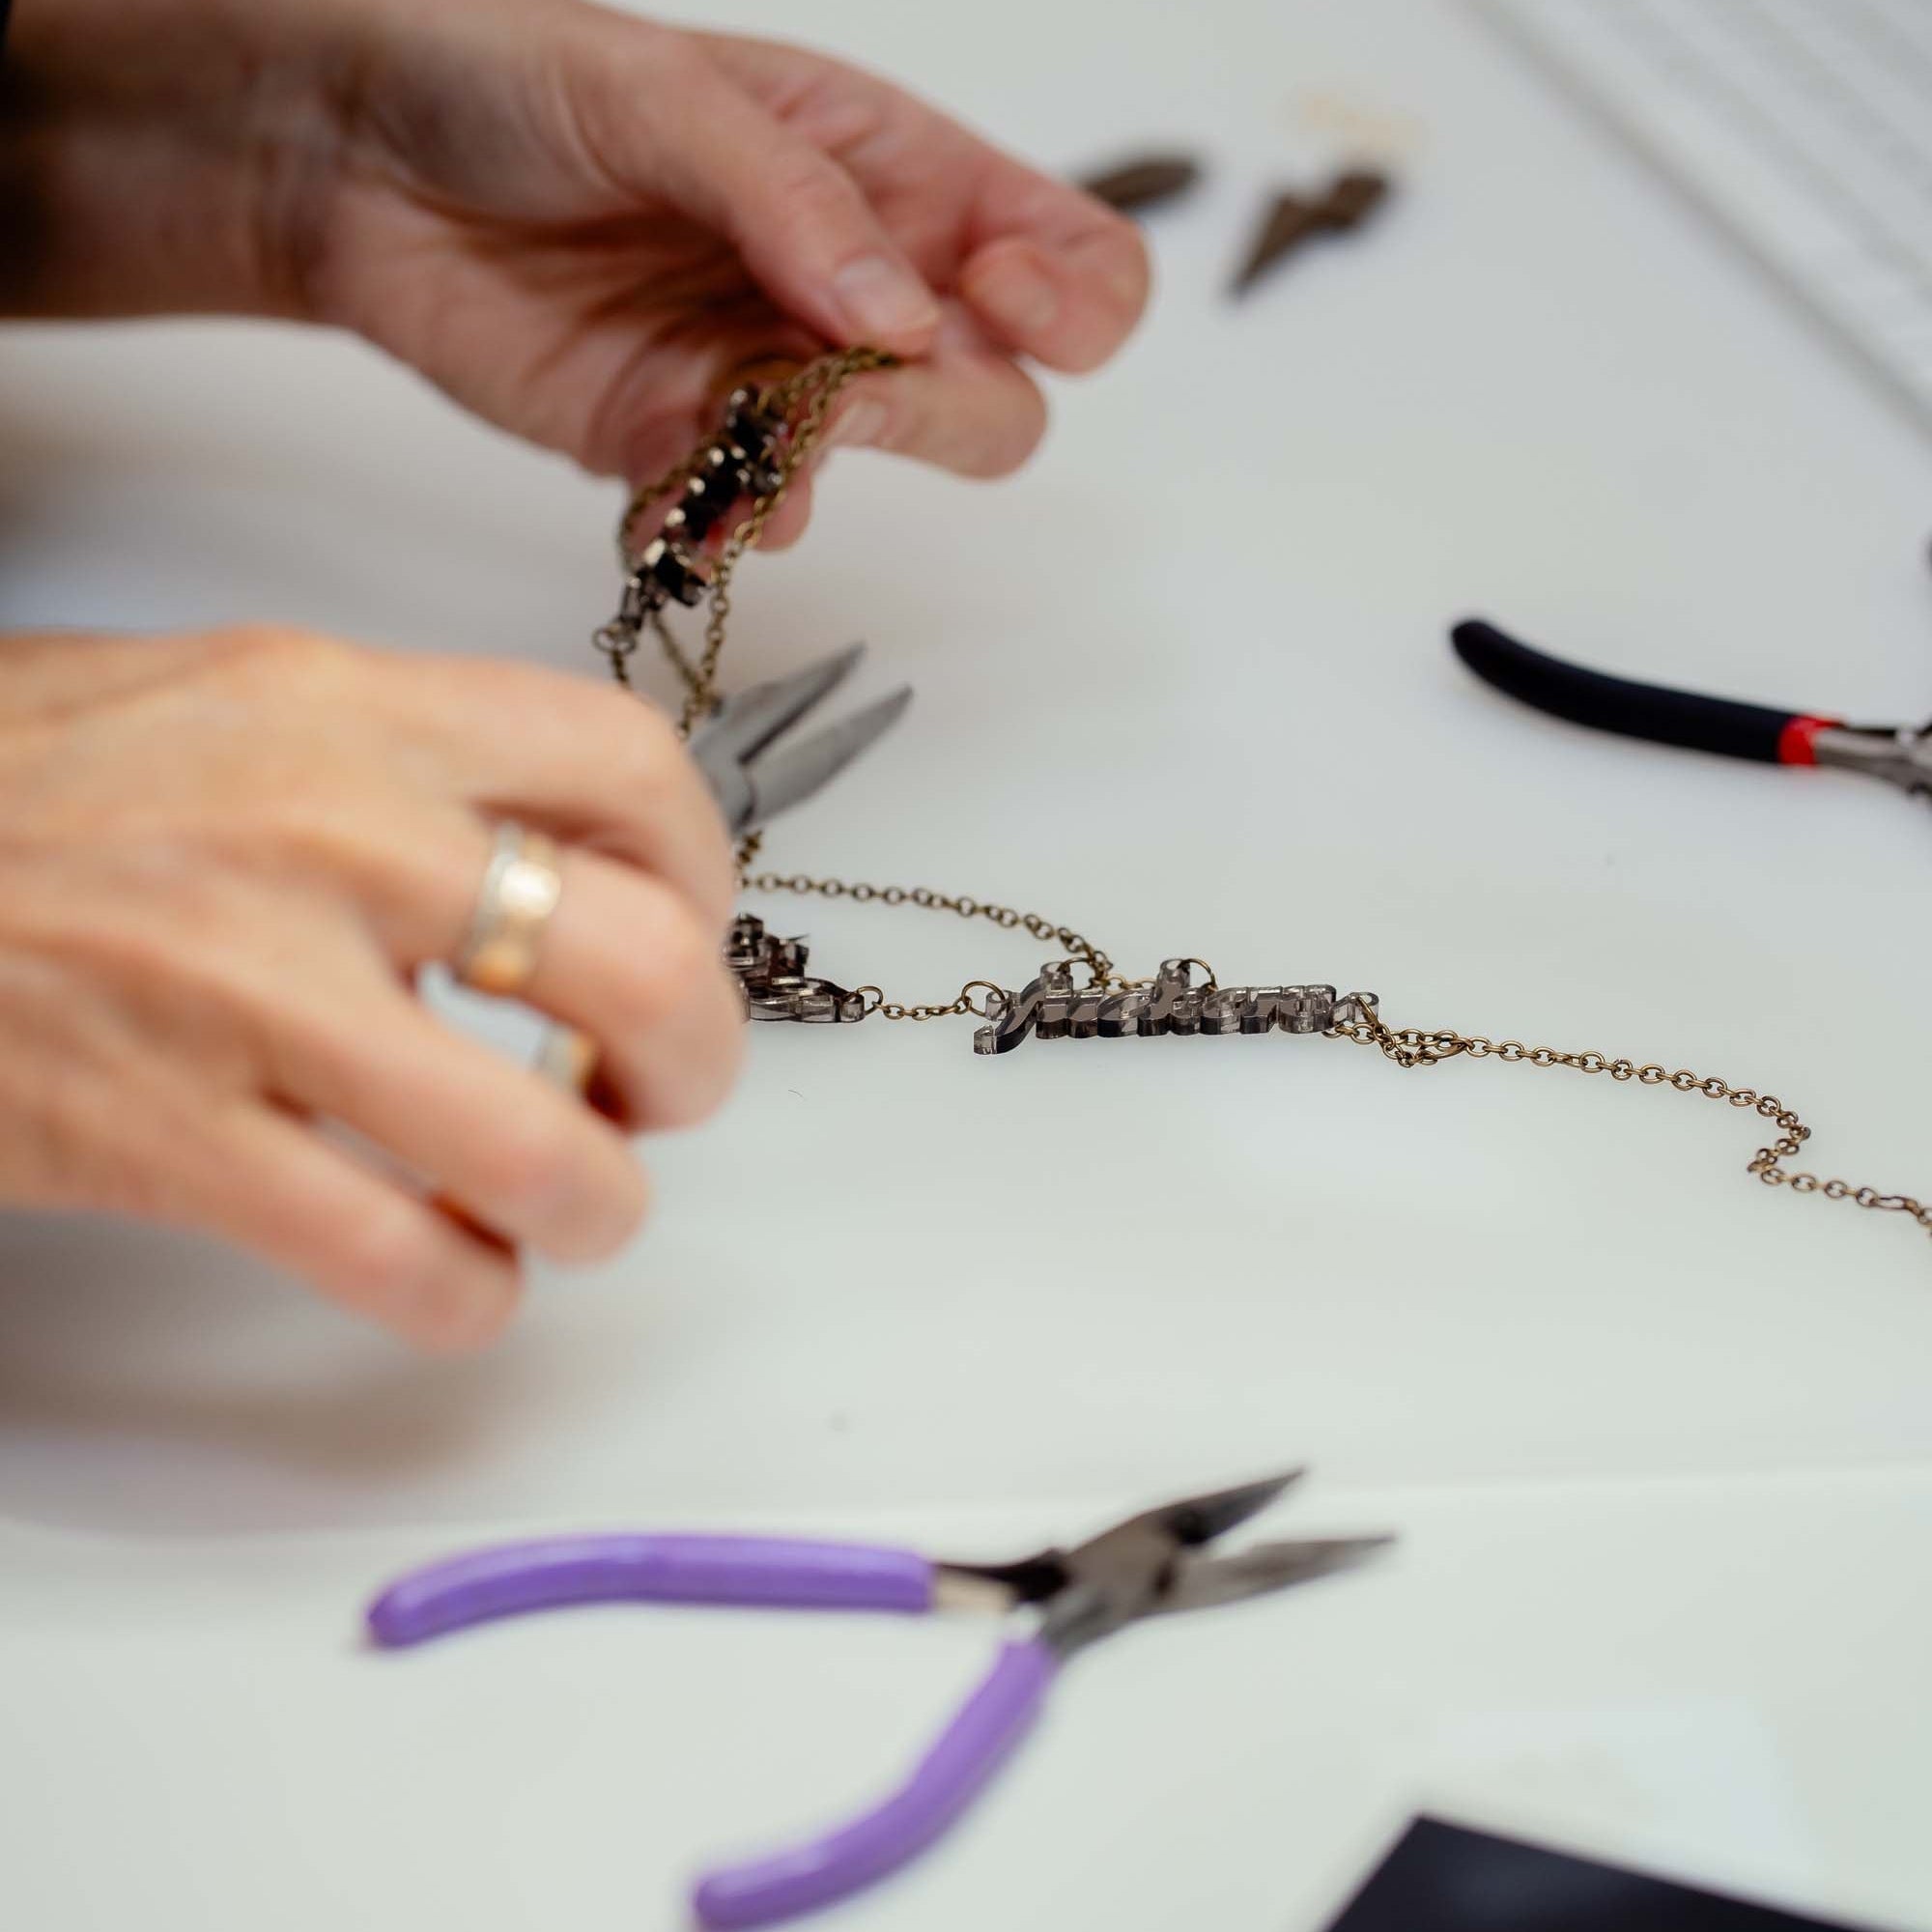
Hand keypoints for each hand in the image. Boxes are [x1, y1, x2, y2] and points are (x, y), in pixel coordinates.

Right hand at [0, 625, 740, 1348]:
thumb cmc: (12, 785)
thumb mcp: (226, 699)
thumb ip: (405, 761)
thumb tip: (564, 855)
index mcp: (346, 706)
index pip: (624, 764)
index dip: (704, 868)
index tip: (691, 927)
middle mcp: (325, 835)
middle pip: (636, 963)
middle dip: (697, 1058)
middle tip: (663, 1091)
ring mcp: (246, 994)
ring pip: (540, 1146)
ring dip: (600, 1201)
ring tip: (575, 1199)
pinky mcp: (162, 1140)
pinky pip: (396, 1258)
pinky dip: (465, 1295)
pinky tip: (454, 1272)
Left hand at [2, 0, 1149, 544]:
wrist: (354, 158)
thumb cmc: (511, 76)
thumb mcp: (664, 96)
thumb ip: (795, 203)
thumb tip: (901, 317)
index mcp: (891, 173)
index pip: (1069, 263)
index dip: (1072, 304)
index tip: (998, 301)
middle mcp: (853, 287)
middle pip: (995, 399)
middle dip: (946, 410)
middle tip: (843, 385)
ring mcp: (772, 378)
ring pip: (878, 471)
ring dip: (827, 469)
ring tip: (731, 440)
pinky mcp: (682, 446)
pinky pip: (748, 517)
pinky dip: (724, 525)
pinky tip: (669, 497)